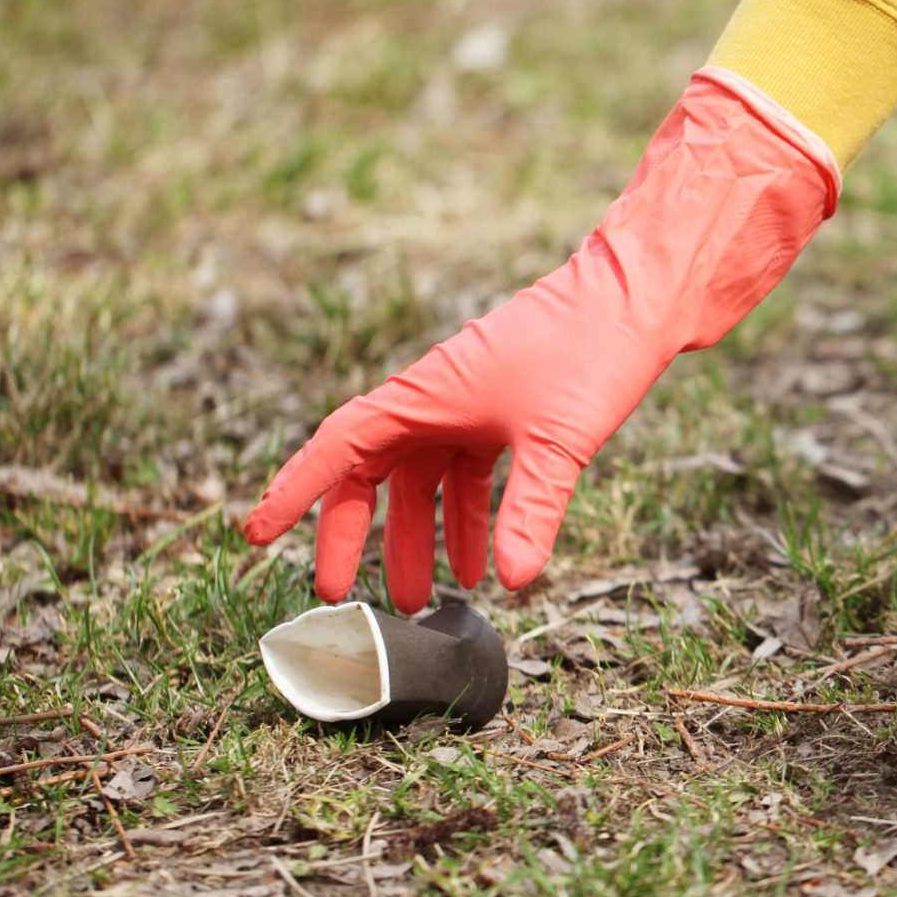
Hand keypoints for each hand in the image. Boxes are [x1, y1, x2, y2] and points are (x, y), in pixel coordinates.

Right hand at [243, 68, 839, 610]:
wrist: (641, 298)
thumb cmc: (590, 350)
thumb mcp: (558, 440)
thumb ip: (532, 510)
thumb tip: (514, 582)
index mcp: (424, 395)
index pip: (338, 448)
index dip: (294, 492)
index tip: (255, 535)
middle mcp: (436, 399)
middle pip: (374, 475)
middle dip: (356, 535)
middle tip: (343, 596)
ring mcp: (471, 405)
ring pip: (425, 482)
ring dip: (418, 537)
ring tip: (419, 598)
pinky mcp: (507, 413)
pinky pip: (470, 475)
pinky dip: (473, 519)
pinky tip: (487, 565)